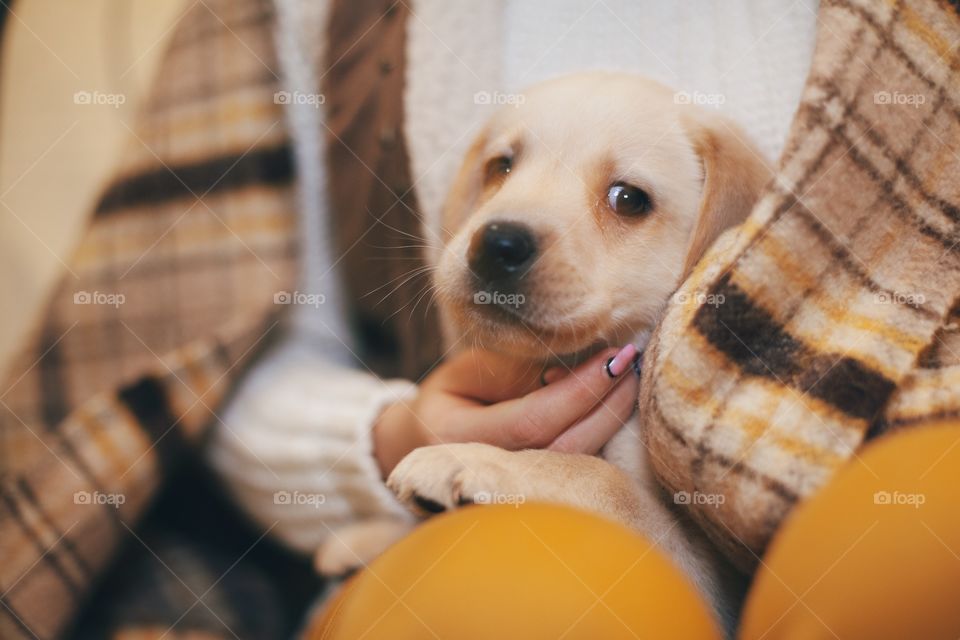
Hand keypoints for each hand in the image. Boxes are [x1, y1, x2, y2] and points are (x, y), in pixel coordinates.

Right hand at [373, 345, 639, 475]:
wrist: (425, 443)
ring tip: (629, 378)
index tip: (611, 357)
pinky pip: (577, 465)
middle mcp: (486, 472)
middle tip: (630, 362)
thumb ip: (512, 367)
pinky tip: (616, 402)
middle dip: (605, 403)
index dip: (578, 390)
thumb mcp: (467, 369)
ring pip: (577, 461)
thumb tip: (571, 364)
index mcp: (458, 439)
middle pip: (564, 446)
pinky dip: (601, 432)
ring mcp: (512, 488)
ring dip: (610, 417)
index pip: (533, 420)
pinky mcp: (536, 490)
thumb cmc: (449, 398)